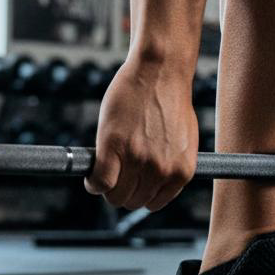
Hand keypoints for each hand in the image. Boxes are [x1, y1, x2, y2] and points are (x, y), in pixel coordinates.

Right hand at [85, 60, 198, 210]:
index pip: (155, 203)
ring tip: (105, 172)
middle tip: (116, 175)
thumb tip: (156, 180)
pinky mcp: (113, 148)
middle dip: (122, 190)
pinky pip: (99, 182)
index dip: (141, 193)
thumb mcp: (183, 140)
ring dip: (107, 188)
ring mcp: (137, 160)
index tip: (133, 184)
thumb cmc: (170, 100)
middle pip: (133, 201)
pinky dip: (92, 183)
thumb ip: (172, 163)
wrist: (160, 71)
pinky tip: (91, 175)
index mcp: (181, 171)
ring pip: (115, 195)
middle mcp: (161, 170)